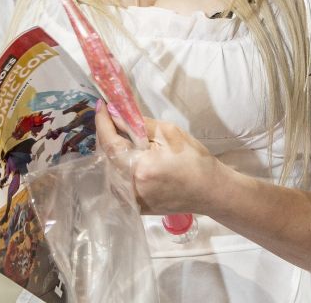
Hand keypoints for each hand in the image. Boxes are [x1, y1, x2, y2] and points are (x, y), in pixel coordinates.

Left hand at [96, 104, 231, 215]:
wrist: (210, 191)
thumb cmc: (193, 160)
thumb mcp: (168, 133)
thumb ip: (138, 123)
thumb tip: (115, 113)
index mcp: (138, 169)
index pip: (109, 143)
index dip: (102, 122)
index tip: (101, 104)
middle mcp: (129, 188)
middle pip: (105, 157)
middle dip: (105, 133)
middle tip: (110, 115)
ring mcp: (130, 201)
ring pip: (109, 169)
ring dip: (110, 149)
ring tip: (117, 131)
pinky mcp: (134, 207)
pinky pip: (117, 181)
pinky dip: (117, 164)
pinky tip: (125, 152)